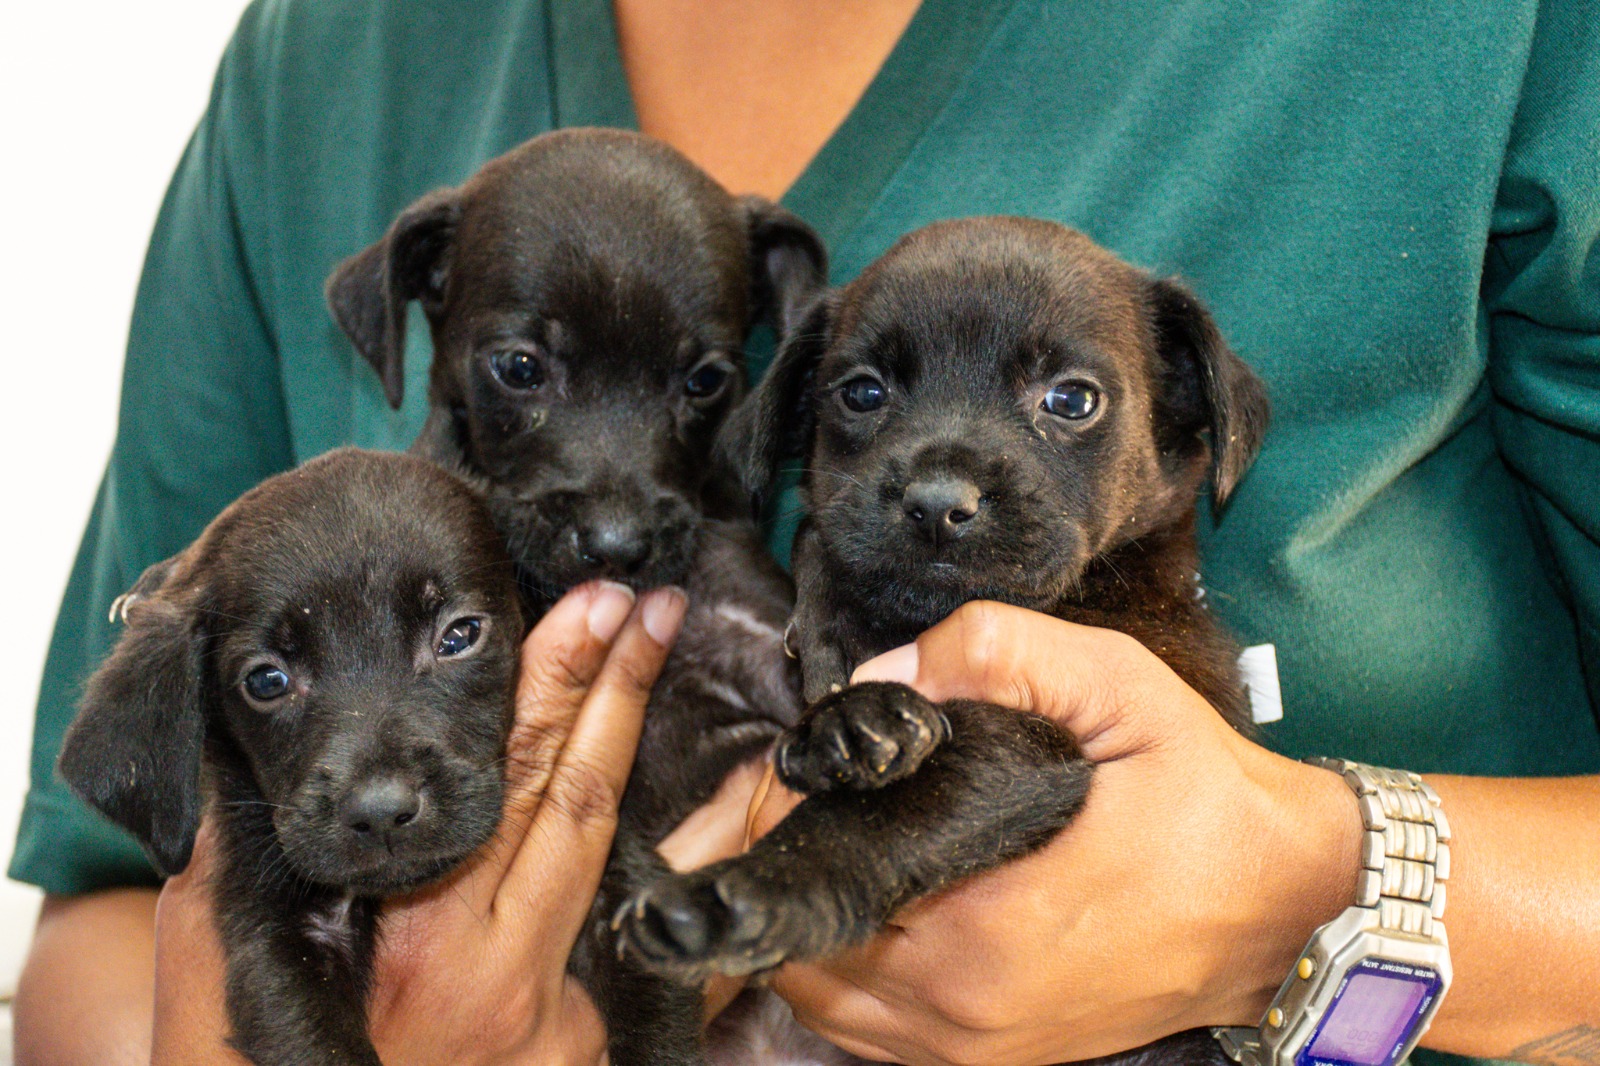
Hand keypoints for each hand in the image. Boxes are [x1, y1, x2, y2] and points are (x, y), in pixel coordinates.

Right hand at [152, 581, 690, 1065]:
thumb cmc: (252, 1065)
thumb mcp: (224, 961)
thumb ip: (240, 856)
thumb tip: (249, 757)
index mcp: (414, 939)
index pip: (502, 773)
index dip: (553, 680)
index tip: (593, 608)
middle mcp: (498, 972)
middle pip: (579, 798)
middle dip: (619, 690)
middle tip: (654, 608)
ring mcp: (551, 1015)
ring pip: (622, 870)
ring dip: (670, 784)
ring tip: (704, 709)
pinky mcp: (579, 1047)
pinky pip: (627, 946)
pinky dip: (665, 882)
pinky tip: (717, 832)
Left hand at [748, 601, 1361, 1065]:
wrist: (1292, 902)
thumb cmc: (1208, 800)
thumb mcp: (1120, 688)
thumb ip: (998, 653)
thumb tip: (886, 675)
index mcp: (982, 936)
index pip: (815, 889)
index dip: (786, 815)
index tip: (801, 761)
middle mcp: (966, 1015)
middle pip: (802, 954)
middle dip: (788, 862)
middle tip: (806, 789)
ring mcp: (980, 1050)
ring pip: (827, 1003)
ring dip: (811, 923)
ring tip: (831, 836)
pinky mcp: (999, 1057)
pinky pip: (873, 1032)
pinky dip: (848, 974)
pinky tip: (871, 900)